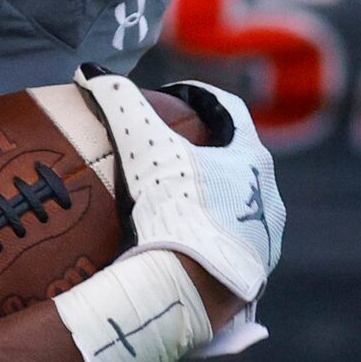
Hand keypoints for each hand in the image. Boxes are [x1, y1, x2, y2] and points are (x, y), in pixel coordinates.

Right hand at [50, 76, 286, 361]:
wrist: (192, 288)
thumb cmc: (173, 209)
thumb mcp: (142, 148)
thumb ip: (120, 104)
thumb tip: (91, 74)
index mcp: (252, 160)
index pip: (230, 113)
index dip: (202, 99)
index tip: (176, 100)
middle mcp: (268, 199)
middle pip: (239, 163)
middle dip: (209, 155)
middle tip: (172, 154)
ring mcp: (265, 242)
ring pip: (240, 210)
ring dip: (214, 204)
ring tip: (177, 208)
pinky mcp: (252, 278)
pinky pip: (229, 254)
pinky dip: (209, 245)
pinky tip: (182, 253)